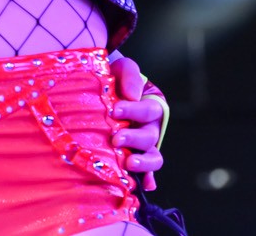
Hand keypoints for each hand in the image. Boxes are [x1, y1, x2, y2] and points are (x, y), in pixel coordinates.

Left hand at [110, 54, 165, 189]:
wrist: (102, 88)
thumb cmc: (115, 78)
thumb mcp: (122, 69)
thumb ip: (130, 74)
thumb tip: (132, 95)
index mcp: (151, 106)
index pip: (149, 110)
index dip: (133, 111)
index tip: (115, 110)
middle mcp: (150, 128)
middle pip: (150, 137)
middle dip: (134, 139)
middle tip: (116, 139)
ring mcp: (144, 145)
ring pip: (153, 157)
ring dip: (144, 163)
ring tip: (129, 163)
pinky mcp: (135, 157)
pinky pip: (146, 172)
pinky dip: (147, 179)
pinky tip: (144, 186)